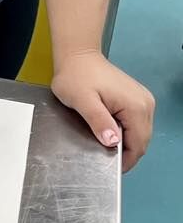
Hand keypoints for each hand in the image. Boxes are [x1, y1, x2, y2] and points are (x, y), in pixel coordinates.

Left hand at [51, 49, 154, 171]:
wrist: (78, 55)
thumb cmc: (76, 76)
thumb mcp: (82, 100)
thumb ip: (98, 121)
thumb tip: (112, 142)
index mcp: (136, 106)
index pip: (138, 144)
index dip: (125, 159)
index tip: (108, 167)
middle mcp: (146, 104)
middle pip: (142, 140)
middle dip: (125, 152)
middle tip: (103, 157)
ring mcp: (143, 100)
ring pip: (140, 132)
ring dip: (125, 142)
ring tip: (104, 145)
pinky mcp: (137, 98)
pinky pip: (136, 123)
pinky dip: (125, 131)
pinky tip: (109, 132)